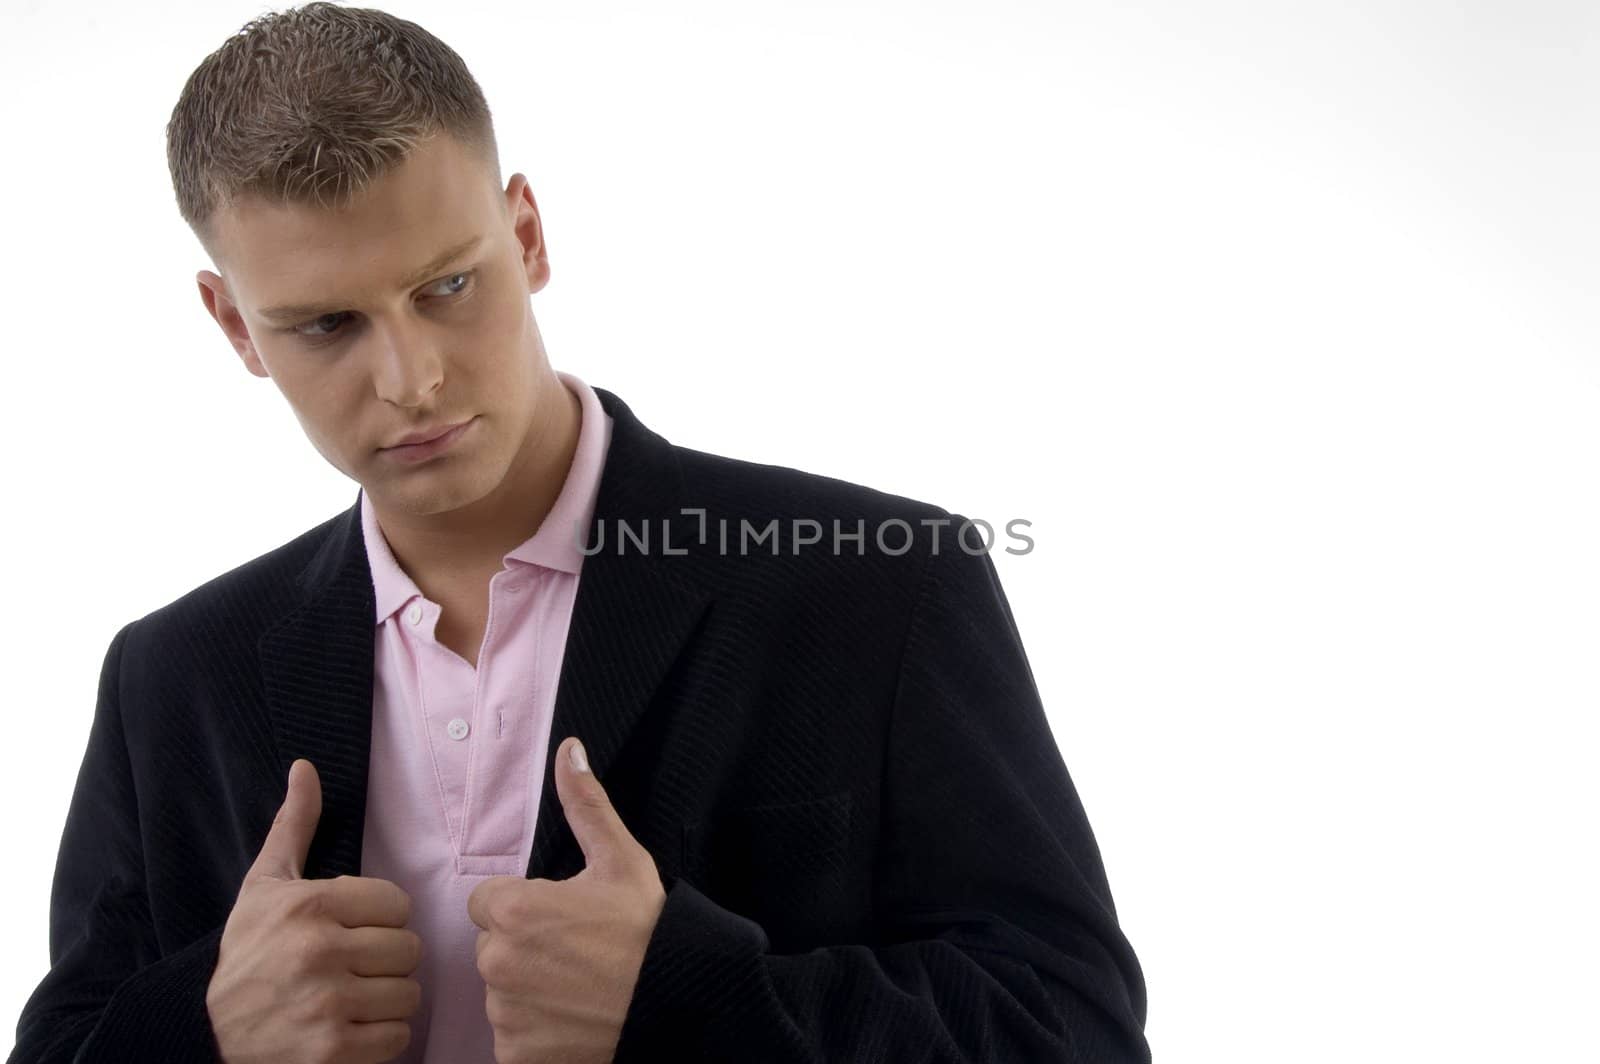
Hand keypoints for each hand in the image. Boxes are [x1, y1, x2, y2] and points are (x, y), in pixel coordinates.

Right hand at [206, 759, 423, 1063]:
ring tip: (354, 997)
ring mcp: (326, 1005)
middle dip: (387, 959)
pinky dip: (382, 1038)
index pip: (398, 904)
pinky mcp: (331, 1052)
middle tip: (356, 966)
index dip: (381, 919)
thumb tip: (305, 767)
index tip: (355, 929)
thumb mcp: (264, 885)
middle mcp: (320, 951)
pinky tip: (351, 1028)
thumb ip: (294, 826)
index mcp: (311, 905)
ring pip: (408, 994)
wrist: (201, 1032)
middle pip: (409, 949)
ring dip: (387, 1000)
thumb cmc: (243, 952)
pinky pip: (397, 1038)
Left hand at [468, 737, 666, 1063]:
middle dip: (523, 948)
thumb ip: (585, 805)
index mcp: (515, 912)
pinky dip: (534, 1031)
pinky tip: (571, 1017)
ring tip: (577, 986)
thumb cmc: (649, 931)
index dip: (524, 907)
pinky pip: (510, 1037)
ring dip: (528, 990)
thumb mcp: (622, 861)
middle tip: (574, 952)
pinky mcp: (516, 1056)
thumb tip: (569, 750)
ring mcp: (506, 1014)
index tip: (560, 917)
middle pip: (492, 947)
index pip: (488, 903)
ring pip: (501, 992)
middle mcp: (499, 964)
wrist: (679, 1003)